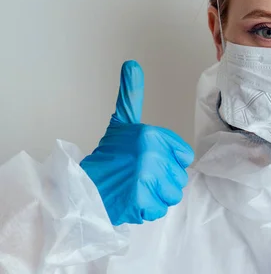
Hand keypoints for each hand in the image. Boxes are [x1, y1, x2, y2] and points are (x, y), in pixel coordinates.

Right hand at [80, 61, 193, 224]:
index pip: (184, 156)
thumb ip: (131, 95)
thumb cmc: (107, 156)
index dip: (169, 161)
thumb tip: (132, 64)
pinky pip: (158, 210)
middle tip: (140, 176)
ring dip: (156, 196)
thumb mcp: (122, 123)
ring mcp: (146, 178)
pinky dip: (146, 210)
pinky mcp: (140, 200)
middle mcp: (151, 154)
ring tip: (136, 187)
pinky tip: (131, 200)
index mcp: (151, 135)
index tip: (149, 161)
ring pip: (172, 195)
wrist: (82, 186)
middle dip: (162, 180)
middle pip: (180, 178)